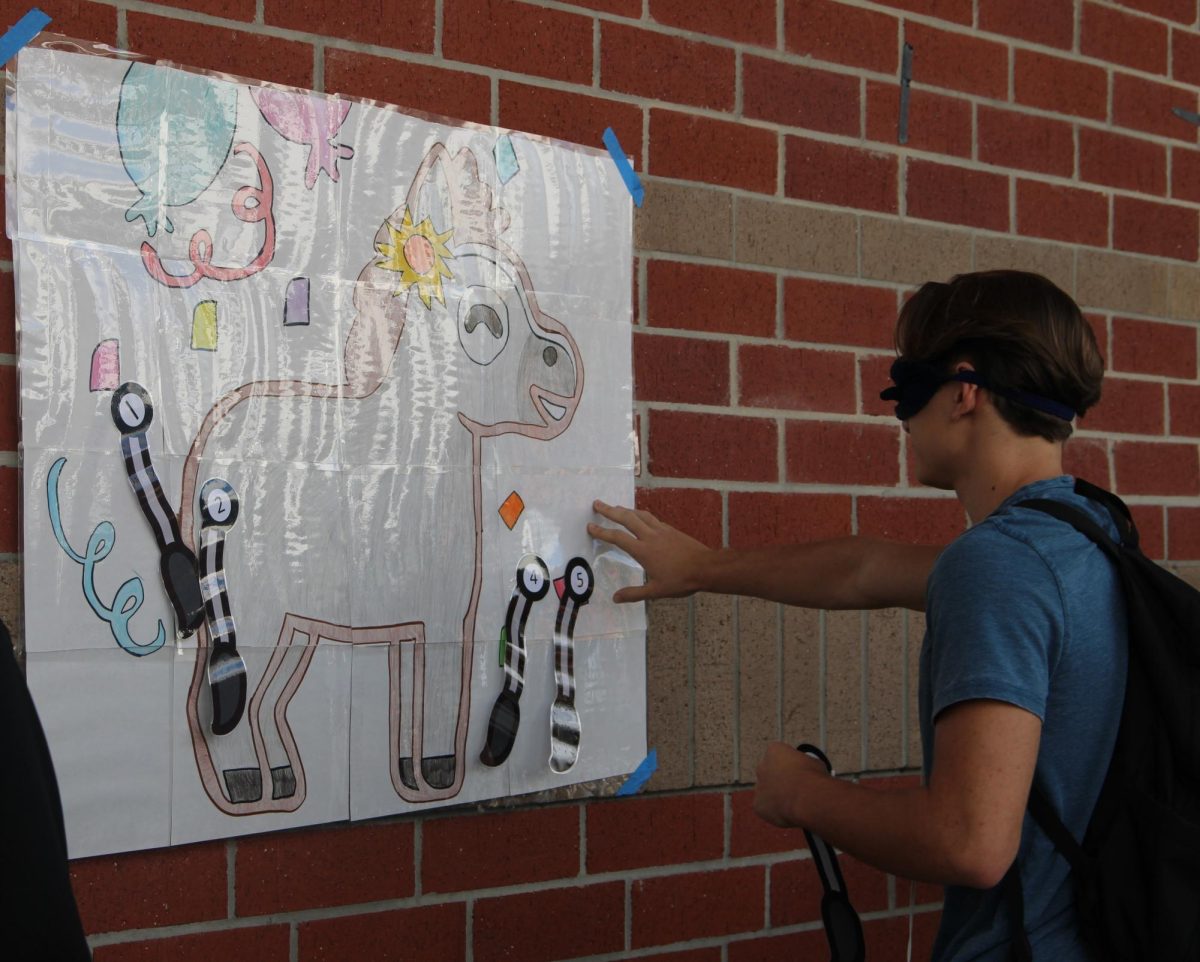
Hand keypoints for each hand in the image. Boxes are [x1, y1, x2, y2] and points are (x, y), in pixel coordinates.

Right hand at [588, 500, 711, 602]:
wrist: (706, 567)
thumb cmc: (681, 581)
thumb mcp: (656, 591)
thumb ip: (634, 593)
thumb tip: (615, 598)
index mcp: (643, 551)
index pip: (618, 538)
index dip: (602, 531)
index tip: (590, 526)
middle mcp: (650, 536)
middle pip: (626, 518)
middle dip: (610, 510)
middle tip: (597, 503)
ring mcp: (661, 530)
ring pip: (639, 515)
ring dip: (625, 510)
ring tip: (616, 507)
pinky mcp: (670, 529)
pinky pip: (651, 518)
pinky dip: (641, 515)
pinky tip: (640, 517)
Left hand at [753, 741, 829, 827]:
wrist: (807, 797)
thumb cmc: (814, 778)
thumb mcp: (814, 763)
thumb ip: (804, 766)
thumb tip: (808, 773)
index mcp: (774, 751)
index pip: (778, 755)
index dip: (789, 765)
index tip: (798, 773)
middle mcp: (762, 767)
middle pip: (769, 773)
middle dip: (779, 780)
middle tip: (794, 790)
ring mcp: (759, 786)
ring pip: (766, 792)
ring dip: (776, 797)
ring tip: (793, 804)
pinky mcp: (758, 805)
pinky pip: (765, 809)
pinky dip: (775, 812)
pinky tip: (788, 814)